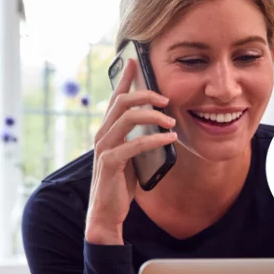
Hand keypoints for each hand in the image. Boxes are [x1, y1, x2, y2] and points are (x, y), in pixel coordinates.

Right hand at [84, 56, 176, 244]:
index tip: (135, 61)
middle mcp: (102, 134)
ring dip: (153, 115)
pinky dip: (154, 139)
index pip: (116, 98)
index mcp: (107, 130)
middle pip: (122, 102)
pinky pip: (134, 144)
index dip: (125, 78)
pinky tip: (169, 139)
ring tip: (171, 120)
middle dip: (146, 94)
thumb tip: (158, 122)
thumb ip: (137, 138)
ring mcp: (104, 148)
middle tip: (166, 98)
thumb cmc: (119, 184)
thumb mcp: (130, 156)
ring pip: (127, 118)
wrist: (106, 213)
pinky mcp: (110, 163)